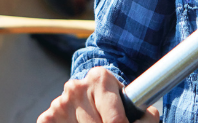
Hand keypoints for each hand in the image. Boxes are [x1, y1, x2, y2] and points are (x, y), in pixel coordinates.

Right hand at [37, 67, 160, 122]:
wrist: (87, 94)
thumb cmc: (112, 102)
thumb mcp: (128, 101)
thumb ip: (143, 114)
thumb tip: (150, 116)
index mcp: (100, 78)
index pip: (116, 121)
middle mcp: (77, 87)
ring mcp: (59, 103)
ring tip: (96, 121)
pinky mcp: (46, 118)